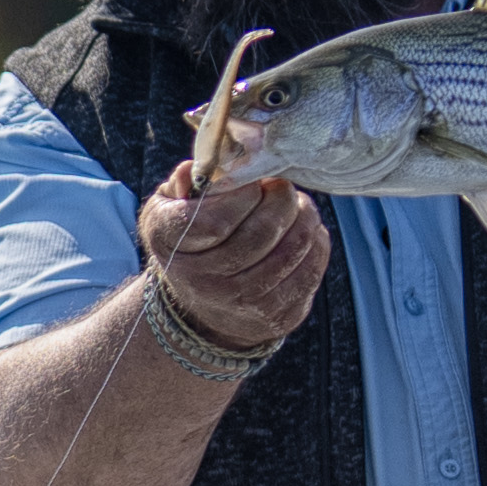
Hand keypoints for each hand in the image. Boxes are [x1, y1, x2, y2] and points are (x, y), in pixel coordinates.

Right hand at [136, 157, 323, 363]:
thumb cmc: (192, 240)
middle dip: (281, 198)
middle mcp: (203, 282)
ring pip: (293, 248)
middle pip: (262, 231)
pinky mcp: (277, 316)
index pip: (217, 220)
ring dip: (304, 217)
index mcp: (171, 245)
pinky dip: (315, 242)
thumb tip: (202, 169)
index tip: (251, 184)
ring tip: (296, 206)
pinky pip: (310, 269)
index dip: (244, 193)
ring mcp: (242, 304)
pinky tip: (304, 232)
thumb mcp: (171, 206)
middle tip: (280, 188)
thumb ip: (185, 182)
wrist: (204, 307)